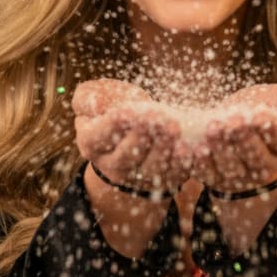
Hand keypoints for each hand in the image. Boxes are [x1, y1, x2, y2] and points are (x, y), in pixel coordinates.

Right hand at [73, 79, 191, 192]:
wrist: (130, 133)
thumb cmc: (111, 107)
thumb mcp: (93, 97)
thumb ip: (87, 97)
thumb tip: (96, 105)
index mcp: (91, 144)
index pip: (99, 136)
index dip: (113, 124)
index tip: (127, 111)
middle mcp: (112, 165)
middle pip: (126, 157)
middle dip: (143, 136)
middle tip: (158, 117)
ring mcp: (138, 176)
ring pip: (152, 169)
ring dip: (164, 149)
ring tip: (175, 128)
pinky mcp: (162, 180)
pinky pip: (173, 175)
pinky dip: (182, 164)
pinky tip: (188, 147)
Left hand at [191, 84, 276, 192]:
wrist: (239, 125)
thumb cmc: (263, 107)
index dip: (272, 128)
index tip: (259, 115)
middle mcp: (267, 166)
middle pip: (257, 158)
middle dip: (243, 139)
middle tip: (232, 121)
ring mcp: (242, 176)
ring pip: (232, 168)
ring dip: (220, 149)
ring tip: (212, 130)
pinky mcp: (217, 179)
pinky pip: (208, 174)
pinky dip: (198, 163)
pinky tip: (191, 148)